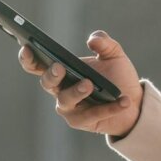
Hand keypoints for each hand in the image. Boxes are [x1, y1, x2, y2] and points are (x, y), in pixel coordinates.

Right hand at [19, 30, 143, 137]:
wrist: (133, 101)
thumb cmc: (116, 76)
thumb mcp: (113, 54)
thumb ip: (104, 43)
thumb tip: (92, 39)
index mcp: (62, 70)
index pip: (38, 64)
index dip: (28, 58)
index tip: (27, 47)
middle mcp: (60, 89)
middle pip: (47, 82)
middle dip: (51, 75)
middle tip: (59, 67)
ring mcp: (69, 107)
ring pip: (65, 100)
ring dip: (76, 92)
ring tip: (89, 84)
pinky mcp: (82, 121)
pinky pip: (92, 114)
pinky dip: (108, 107)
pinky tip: (122, 100)